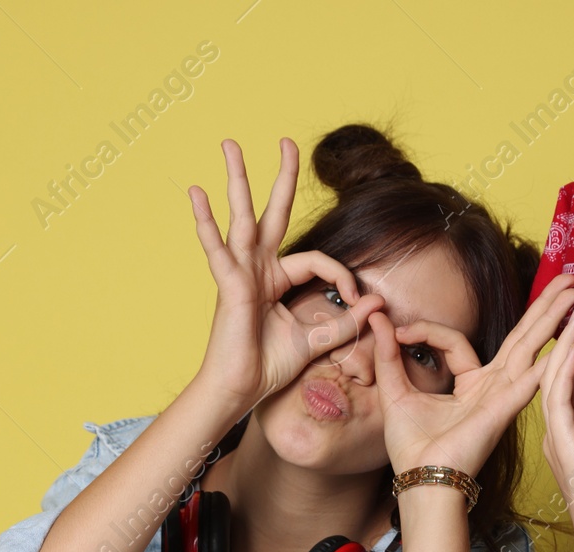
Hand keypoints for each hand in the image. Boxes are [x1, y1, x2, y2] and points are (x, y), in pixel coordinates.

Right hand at [186, 138, 385, 412]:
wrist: (240, 389)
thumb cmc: (268, 366)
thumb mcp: (317, 341)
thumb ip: (345, 322)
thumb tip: (376, 303)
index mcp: (277, 279)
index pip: (318, 260)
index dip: (342, 275)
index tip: (359, 298)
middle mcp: (258, 269)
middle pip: (272, 213)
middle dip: (281, 177)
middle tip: (286, 140)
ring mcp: (240, 273)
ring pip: (243, 218)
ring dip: (237, 180)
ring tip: (230, 144)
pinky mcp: (229, 285)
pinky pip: (217, 249)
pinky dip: (205, 222)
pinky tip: (196, 194)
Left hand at [370, 273, 573, 477]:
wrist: (422, 480)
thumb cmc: (412, 449)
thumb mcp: (395, 391)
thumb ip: (389, 354)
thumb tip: (377, 317)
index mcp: (469, 385)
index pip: (456, 342)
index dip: (427, 330)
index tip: (398, 332)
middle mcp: (493, 387)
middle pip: (521, 337)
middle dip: (542, 307)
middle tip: (565, 280)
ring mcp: (504, 395)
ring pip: (532, 346)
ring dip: (554, 316)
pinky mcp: (507, 405)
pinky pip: (535, 373)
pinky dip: (557, 353)